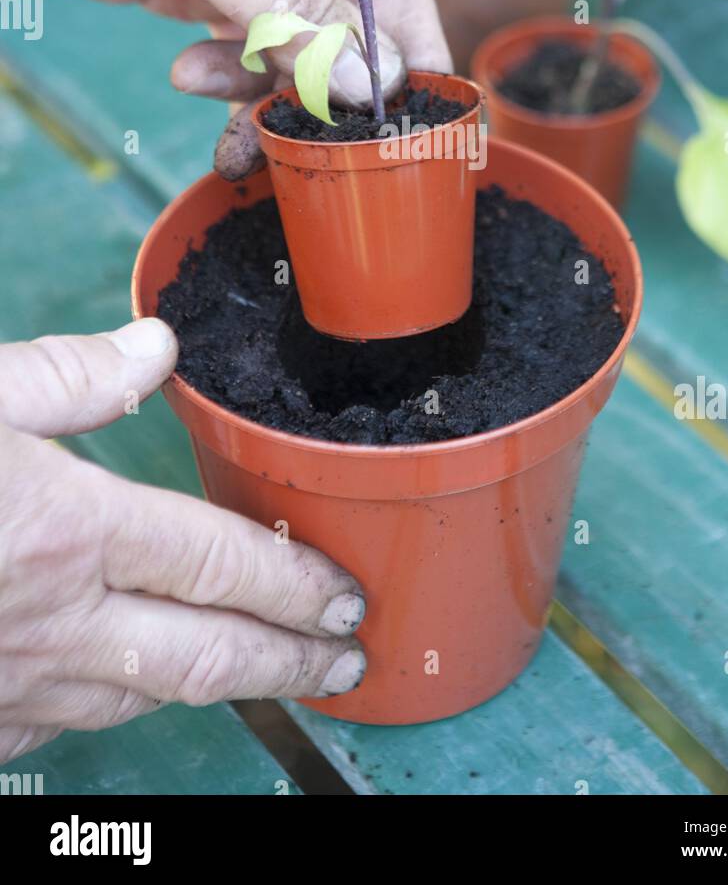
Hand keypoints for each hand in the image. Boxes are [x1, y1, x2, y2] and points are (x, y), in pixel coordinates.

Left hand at [0, 0, 450, 178]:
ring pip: (292, 46)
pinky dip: (224, 77)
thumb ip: (291, 10)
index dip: (411, 49)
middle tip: (303, 141)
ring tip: (202, 86)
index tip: (425, 121)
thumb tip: (370, 84)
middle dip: (322, 84)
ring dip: (260, 86)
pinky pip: (243, 49)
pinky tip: (186, 74)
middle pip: (346, 23)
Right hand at [0, 317, 365, 764]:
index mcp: (65, 531)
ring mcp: (5, 688)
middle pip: (206, 655)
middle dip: (292, 660)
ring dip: (215, 686)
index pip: (219, 562)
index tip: (347, 598)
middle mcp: (51, 623)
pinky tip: (124, 688)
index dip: (296, 582)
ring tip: (266, 673)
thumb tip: (155, 348)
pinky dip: (111, 704)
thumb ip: (68, 375)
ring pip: (140, 699)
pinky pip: (60, 722)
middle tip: (350, 663)